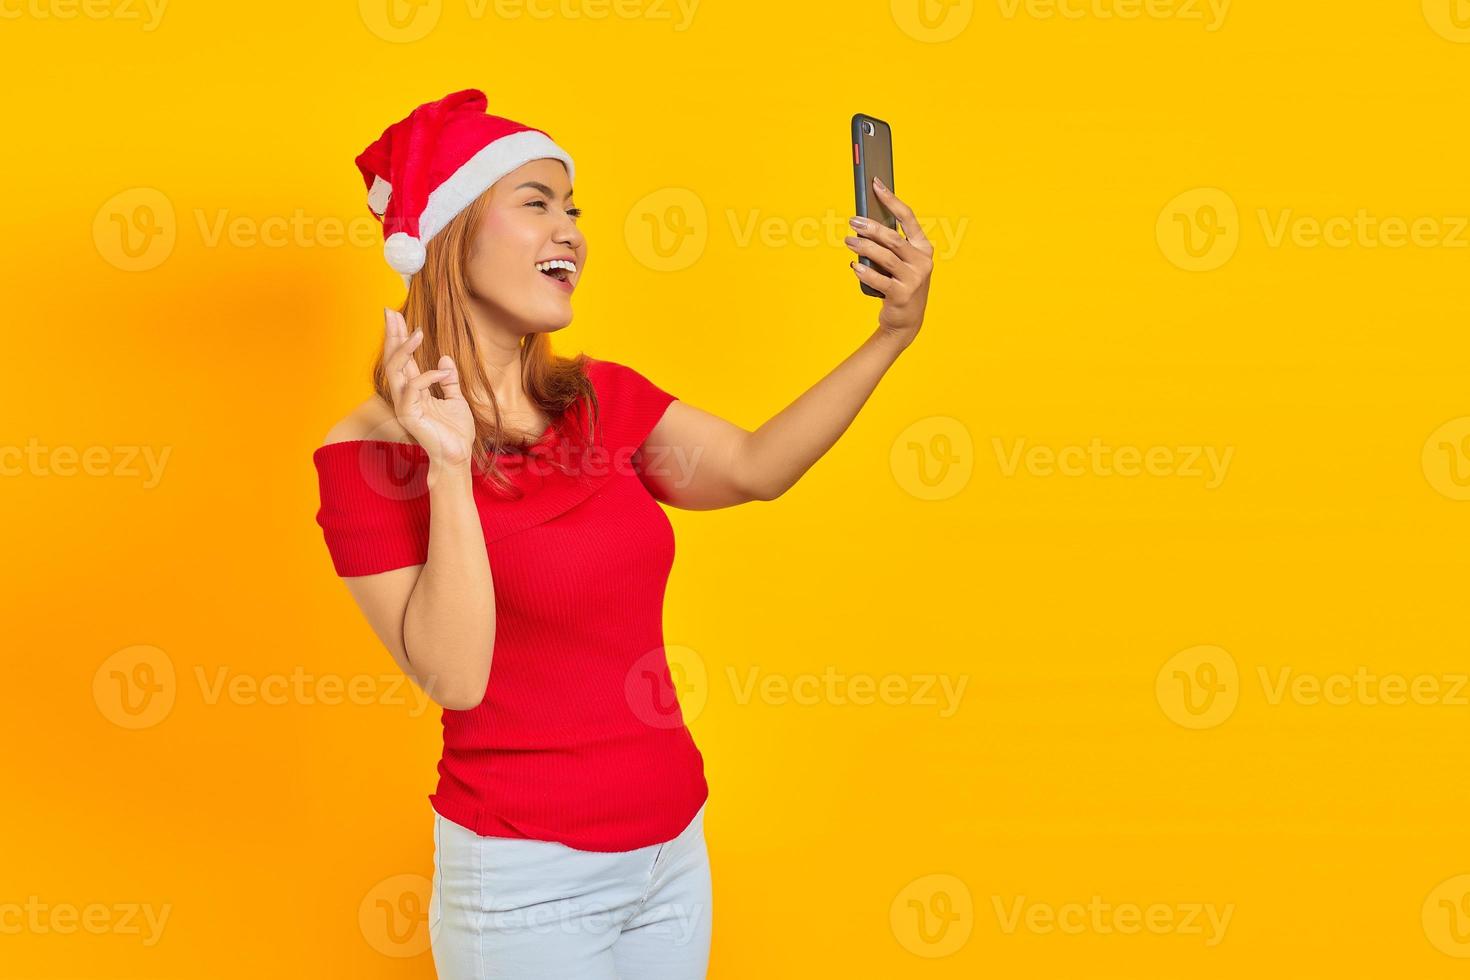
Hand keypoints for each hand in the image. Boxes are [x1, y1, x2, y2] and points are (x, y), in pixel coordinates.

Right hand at [382, 308, 475, 468]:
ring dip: (405, 349)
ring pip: (395, 370)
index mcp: (415, 390)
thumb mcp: (457, 400)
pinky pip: (414, 388)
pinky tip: (443, 372)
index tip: (396, 315)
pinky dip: (429, 376)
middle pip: (392, 360)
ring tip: (417, 331)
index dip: (400, 338)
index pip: (404, 360)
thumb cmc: (456, 432)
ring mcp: (404, 405)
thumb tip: (444, 359)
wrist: (459, 456)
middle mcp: (405, 395)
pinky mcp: (409, 415)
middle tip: (390, 312)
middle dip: (392, 336)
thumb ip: (449, 380)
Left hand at [844, 176, 933, 348]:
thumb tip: (863, 222)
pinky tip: (854, 266)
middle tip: (852, 221)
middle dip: (871, 227)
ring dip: (863, 247)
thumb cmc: (899, 284)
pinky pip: (879, 280)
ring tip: (848, 241)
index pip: (908, 217)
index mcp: (923, 248)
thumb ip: (889, 245)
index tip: (875, 183)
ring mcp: (914, 279)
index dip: (891, 199)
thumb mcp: (900, 263)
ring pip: (884, 257)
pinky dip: (864, 272)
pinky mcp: (902, 296)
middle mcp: (922, 261)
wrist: (906, 322)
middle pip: (893, 238)